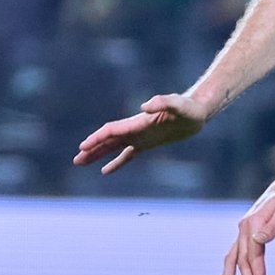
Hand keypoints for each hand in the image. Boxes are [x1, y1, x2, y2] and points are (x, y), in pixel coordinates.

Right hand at [72, 93, 207, 172]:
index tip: (83, 146)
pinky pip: (128, 155)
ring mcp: (141, 136)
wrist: (198, 112)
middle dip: (92, 149)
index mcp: (139, 122)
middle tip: (76, 160)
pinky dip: (116, 162)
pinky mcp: (149, 143)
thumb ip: (163, 103)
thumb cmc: (189, 107)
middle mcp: (136, 129)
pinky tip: (105, 171)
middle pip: (108, 140)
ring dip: (98, 154)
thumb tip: (145, 106)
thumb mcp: (179, 105)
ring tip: (81, 162)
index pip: (112, 131)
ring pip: (114, 147)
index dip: (97, 138)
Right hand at [220, 170, 274, 274]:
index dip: (256, 273)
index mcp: (252, 222)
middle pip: (241, 258)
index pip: (252, 254)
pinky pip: (236, 250)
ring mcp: (244, 229)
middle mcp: (244, 226)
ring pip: (234, 256)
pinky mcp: (249, 230)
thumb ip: (272, 226)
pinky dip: (231, 264)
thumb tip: (258, 240)